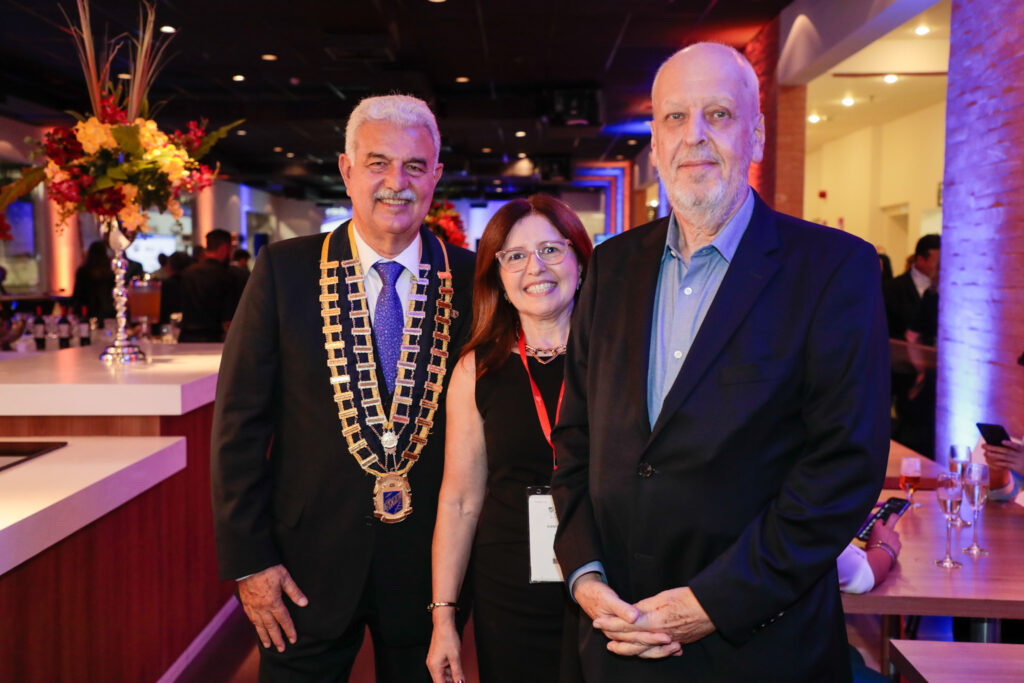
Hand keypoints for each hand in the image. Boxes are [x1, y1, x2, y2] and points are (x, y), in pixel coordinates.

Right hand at [237, 564, 308, 651]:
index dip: (289, 630)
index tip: (293, 639)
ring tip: (268, 645)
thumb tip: (304, 603)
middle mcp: (262, 607)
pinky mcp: (245, 602)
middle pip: (271, 626)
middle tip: (281, 649)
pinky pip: (251, 618)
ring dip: (264, 636)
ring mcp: (252, 606)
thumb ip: (294, 592)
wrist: (248, 563)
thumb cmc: (268, 568)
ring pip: (259, 625)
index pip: (283, 620)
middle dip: (277, 638)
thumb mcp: (285, 577)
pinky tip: (257, 629)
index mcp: (273, 601)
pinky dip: (255, 626)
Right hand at [426, 620, 464, 682]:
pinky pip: (444, 668)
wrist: (444, 625)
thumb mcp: (455, 657)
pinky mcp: (437, 658)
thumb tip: (460, 682)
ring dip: (452, 675)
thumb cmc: (447, 637)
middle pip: (442, 680)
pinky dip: (451, 669)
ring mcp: (434, 662)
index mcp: (434, 667)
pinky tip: (456, 666)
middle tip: (460, 679)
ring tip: (459, 670)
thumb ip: (457, 672)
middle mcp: (432, 666)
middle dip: (452, 681)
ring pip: (444, 674)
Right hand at [576, 575, 678, 658]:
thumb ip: (622, 609)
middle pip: (641, 647)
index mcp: (613, 631)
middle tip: (677, 644)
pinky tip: (669, 645)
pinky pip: (643, 643)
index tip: (666, 637)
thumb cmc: (597, 594)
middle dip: (659, 647)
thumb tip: (634, 617)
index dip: (651, 637)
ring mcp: (623, 636)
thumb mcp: (608, 599)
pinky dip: (656, 645)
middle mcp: (618, 637)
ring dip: (660, 650)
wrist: (586, 592)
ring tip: (677, 648)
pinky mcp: (627, 632)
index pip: (635, 638)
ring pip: (643, 649)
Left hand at [594, 587, 713, 657]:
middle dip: (616, 639)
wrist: (713, 608)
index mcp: (653, 622)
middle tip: (604, 639)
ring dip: (629, 649)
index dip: (610, 624)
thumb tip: (631, 613)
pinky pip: (659, 651)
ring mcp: (669, 641)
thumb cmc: (688, 598)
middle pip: (633, 641)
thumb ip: (644, 607)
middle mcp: (659, 635)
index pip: (626, 625)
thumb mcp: (662, 597)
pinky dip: (649, 652)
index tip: (597, 622)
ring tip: (617, 648)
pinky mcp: (679, 642)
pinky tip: (645, 651)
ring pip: (645, 650)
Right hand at [867, 514, 901, 556]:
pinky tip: (891, 549)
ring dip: (893, 536)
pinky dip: (895, 545)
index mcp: (877, 527)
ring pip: (895, 533)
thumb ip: (873, 538)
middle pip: (893, 517)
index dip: (880, 522)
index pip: (879, 521)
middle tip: (895, 515)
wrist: (881, 557)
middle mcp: (887, 529)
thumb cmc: (872, 549)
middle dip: (894, 516)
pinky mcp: (899, 543)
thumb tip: (874, 539)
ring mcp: (894, 535)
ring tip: (888, 543)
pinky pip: (897, 542)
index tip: (880, 523)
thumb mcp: (868, 541)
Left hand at [982, 440, 1023, 476]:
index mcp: (1022, 449)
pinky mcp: (1017, 467)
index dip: (1009, 443)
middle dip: (994, 448)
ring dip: (994, 455)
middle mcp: (1020, 455)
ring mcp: (1018, 461)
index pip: (1016, 446)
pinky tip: (993, 461)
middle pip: (1006, 451)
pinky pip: (1006, 464)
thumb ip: (1014, 448)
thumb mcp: (1022, 451)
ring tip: (986, 453)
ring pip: (1004, 457)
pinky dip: (999, 463)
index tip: (1002, 441)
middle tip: (984, 446)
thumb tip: (1000, 444)